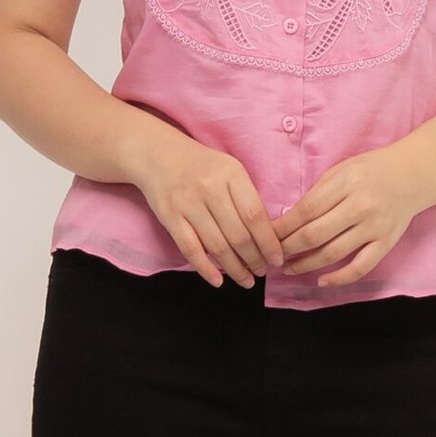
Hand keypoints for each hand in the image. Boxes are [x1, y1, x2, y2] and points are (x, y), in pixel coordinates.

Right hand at [129, 127, 287, 287]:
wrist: (158, 155)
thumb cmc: (202, 166)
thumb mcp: (229, 169)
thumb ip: (246, 196)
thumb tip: (267, 235)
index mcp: (231, 174)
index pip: (255, 215)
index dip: (268, 242)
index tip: (277, 259)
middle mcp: (209, 188)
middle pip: (238, 234)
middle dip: (254, 259)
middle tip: (262, 272)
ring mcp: (188, 203)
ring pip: (216, 246)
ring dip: (234, 268)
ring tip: (246, 280)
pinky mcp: (170, 217)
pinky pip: (190, 249)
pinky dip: (205, 268)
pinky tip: (218, 281)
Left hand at [272, 145, 427, 287]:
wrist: (414, 173)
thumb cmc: (372, 170)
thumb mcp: (343, 169)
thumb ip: (319, 192)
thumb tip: (289, 219)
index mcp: (346, 183)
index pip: (306, 210)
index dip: (283, 227)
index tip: (267, 236)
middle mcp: (361, 206)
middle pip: (315, 234)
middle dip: (288, 248)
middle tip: (271, 256)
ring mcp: (375, 227)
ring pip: (333, 253)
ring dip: (306, 265)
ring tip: (288, 268)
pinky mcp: (386, 243)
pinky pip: (361, 267)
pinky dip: (340, 278)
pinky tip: (321, 281)